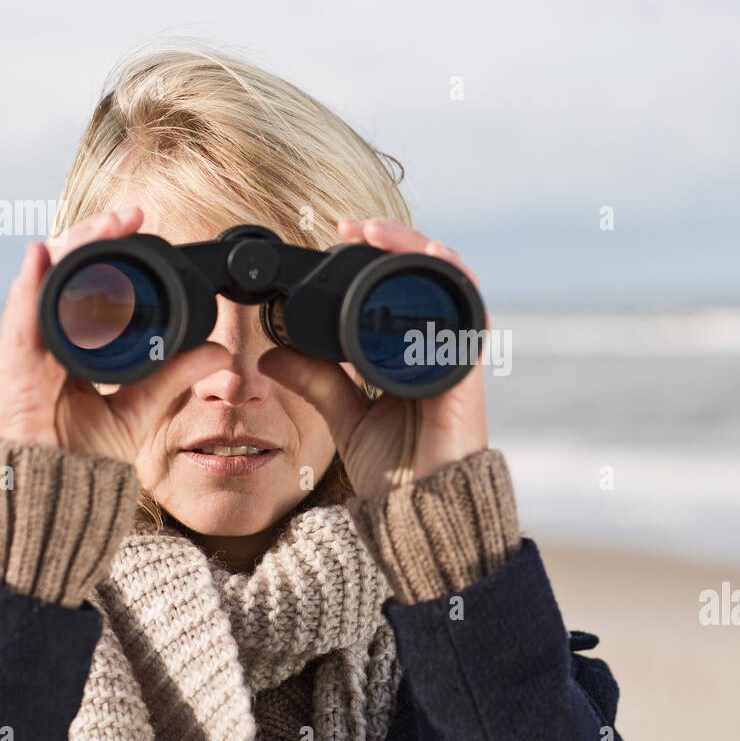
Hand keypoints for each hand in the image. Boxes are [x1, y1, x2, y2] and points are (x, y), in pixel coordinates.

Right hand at [0, 207, 231, 462]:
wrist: (57, 498)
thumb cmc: (85, 456)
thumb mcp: (141, 405)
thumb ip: (174, 374)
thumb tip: (219, 351)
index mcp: (72, 342)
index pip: (88, 281)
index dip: (110, 250)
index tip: (142, 224)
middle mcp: (46, 338)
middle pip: (65, 271)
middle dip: (94, 236)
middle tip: (130, 214)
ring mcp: (26, 351)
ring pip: (44, 283)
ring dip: (72, 247)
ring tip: (102, 224)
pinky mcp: (12, 370)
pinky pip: (20, 319)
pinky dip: (30, 285)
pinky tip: (42, 256)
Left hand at [257, 217, 490, 498]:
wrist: (421, 515)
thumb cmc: (396, 471)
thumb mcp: (346, 417)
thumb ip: (317, 382)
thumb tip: (271, 355)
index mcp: (409, 355)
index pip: (400, 290)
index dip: (378, 256)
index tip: (340, 233)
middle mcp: (436, 349)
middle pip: (426, 277)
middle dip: (396, 242)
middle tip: (356, 225)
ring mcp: (453, 358)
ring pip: (451, 285)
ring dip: (420, 250)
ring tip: (383, 232)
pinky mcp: (465, 374)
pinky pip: (468, 317)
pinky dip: (454, 282)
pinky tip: (436, 258)